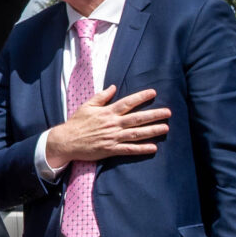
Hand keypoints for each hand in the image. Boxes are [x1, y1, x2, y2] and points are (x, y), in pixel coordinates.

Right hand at [43, 86, 169, 170]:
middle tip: (168, 112)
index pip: (128, 102)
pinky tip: (153, 148)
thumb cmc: (76, 123)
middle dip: (154, 115)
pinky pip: (129, 149)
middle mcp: (112, 124)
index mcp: (107, 112)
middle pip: (137, 118)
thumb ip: (102, 96)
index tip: (154, 93)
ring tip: (165, 128)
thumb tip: (113, 87)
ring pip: (136, 133)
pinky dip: (141, 149)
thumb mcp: (87, 106)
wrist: (66, 141)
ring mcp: (113, 137)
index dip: (141, 97)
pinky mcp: (110, 149)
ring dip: (152, 131)